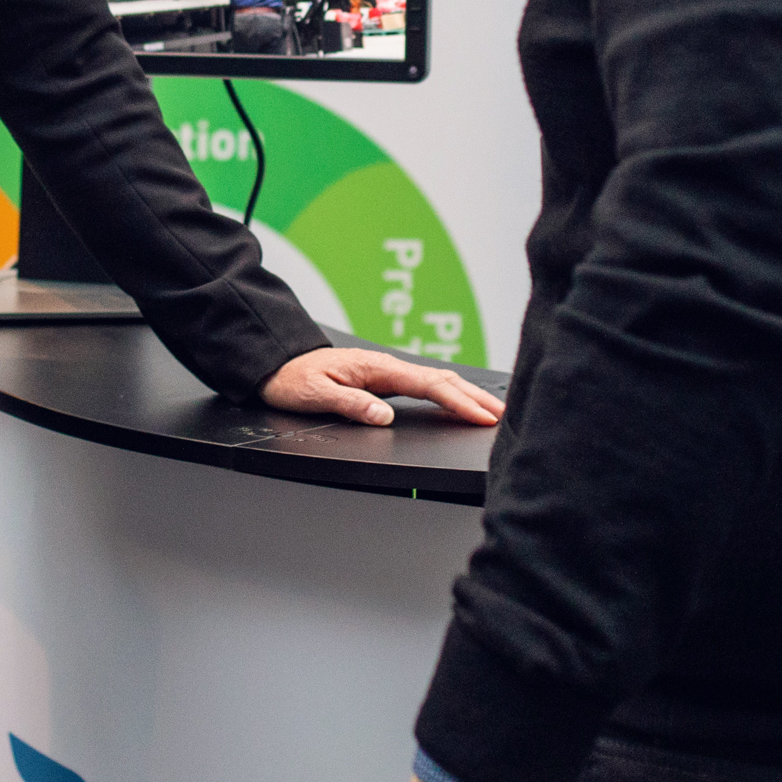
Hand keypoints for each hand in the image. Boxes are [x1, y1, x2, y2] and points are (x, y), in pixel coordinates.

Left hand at [261, 345, 503, 426]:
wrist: (278, 364)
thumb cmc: (294, 379)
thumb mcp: (316, 395)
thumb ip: (352, 405)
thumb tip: (386, 417)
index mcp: (376, 368)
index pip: (428, 386)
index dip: (458, 402)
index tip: (482, 416)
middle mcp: (386, 366)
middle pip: (441, 380)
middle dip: (474, 397)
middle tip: (504, 414)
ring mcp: (387, 372)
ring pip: (436, 381)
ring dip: (466, 394)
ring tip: (492, 408)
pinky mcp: (384, 379)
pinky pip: (423, 385)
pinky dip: (448, 393)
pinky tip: (458, 401)